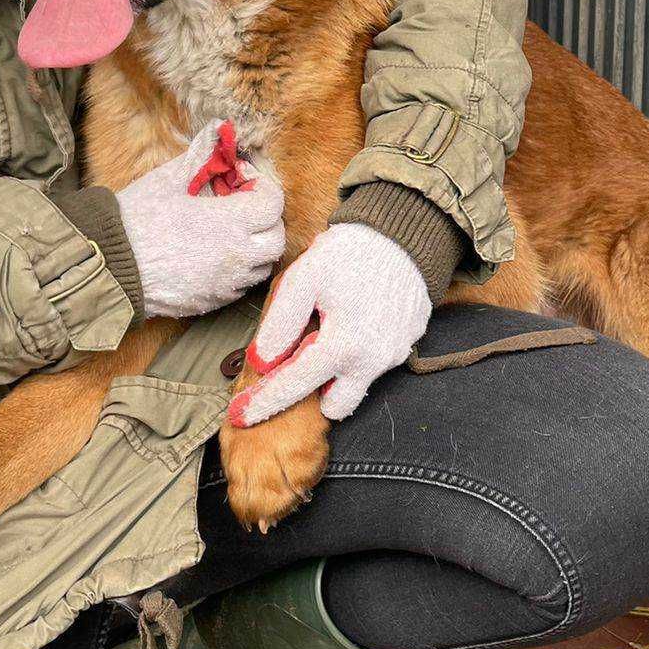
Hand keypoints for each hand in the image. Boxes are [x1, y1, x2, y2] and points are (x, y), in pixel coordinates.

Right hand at [115, 120, 285, 317]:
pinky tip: (215, 257)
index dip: (264, 189)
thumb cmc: (136, 219)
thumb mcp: (168, 179)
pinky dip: (238, 271)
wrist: (106, 266)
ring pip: (262, 266)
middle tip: (244, 208)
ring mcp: (225, 283)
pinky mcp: (211, 302)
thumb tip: (218, 129)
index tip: (244, 182)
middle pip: (276, 239)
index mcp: (229, 222)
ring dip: (256, 248)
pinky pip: (239, 287)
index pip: (273, 205)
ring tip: (233, 233)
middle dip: (267, 220)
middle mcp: (235, 256)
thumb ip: (200, 154)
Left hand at [228, 223, 430, 426]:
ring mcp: (396, 354)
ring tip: (332, 330)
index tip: (238, 416)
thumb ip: (279, 323)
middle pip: (334, 405)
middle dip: (315, 391)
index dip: (262, 403)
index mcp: (343, 346)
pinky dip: (362, 350)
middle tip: (302, 355)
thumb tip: (262, 361)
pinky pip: (379, 360)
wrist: (404, 232)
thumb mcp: (303, 279)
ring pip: (358, 383)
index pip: (294, 387)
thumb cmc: (350, 253)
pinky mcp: (410, 343)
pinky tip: (357, 318)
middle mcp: (374, 360)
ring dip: (340, 371)